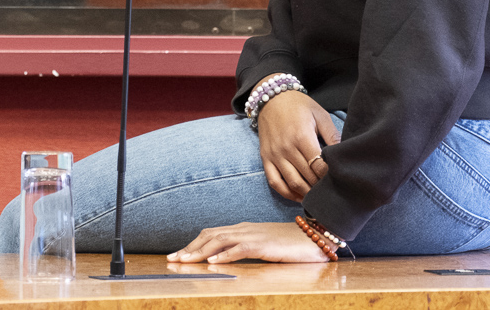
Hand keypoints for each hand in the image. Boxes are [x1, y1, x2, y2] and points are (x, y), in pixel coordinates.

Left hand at [169, 222, 328, 263]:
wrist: (317, 234)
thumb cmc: (292, 242)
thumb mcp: (264, 245)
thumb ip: (247, 248)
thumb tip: (227, 257)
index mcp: (243, 229)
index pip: (211, 234)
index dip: (192, 243)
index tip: (178, 255)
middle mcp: (245, 229)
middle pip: (209, 235)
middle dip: (189, 247)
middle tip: (172, 259)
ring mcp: (254, 235)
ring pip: (219, 241)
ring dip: (199, 251)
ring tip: (184, 261)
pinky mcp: (264, 245)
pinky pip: (240, 249)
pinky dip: (224, 255)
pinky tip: (213, 261)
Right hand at [256, 88, 339, 201]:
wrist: (272, 97)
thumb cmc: (299, 105)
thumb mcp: (320, 114)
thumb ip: (332, 135)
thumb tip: (343, 154)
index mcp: (302, 137)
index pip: (319, 166)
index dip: (330, 176)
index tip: (339, 179)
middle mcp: (287, 148)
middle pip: (307, 177)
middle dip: (321, 186)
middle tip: (332, 191)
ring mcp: (274, 155)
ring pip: (293, 183)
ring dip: (307, 193)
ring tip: (319, 197)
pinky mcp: (265, 158)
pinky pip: (275, 182)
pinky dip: (287, 193)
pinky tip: (298, 196)